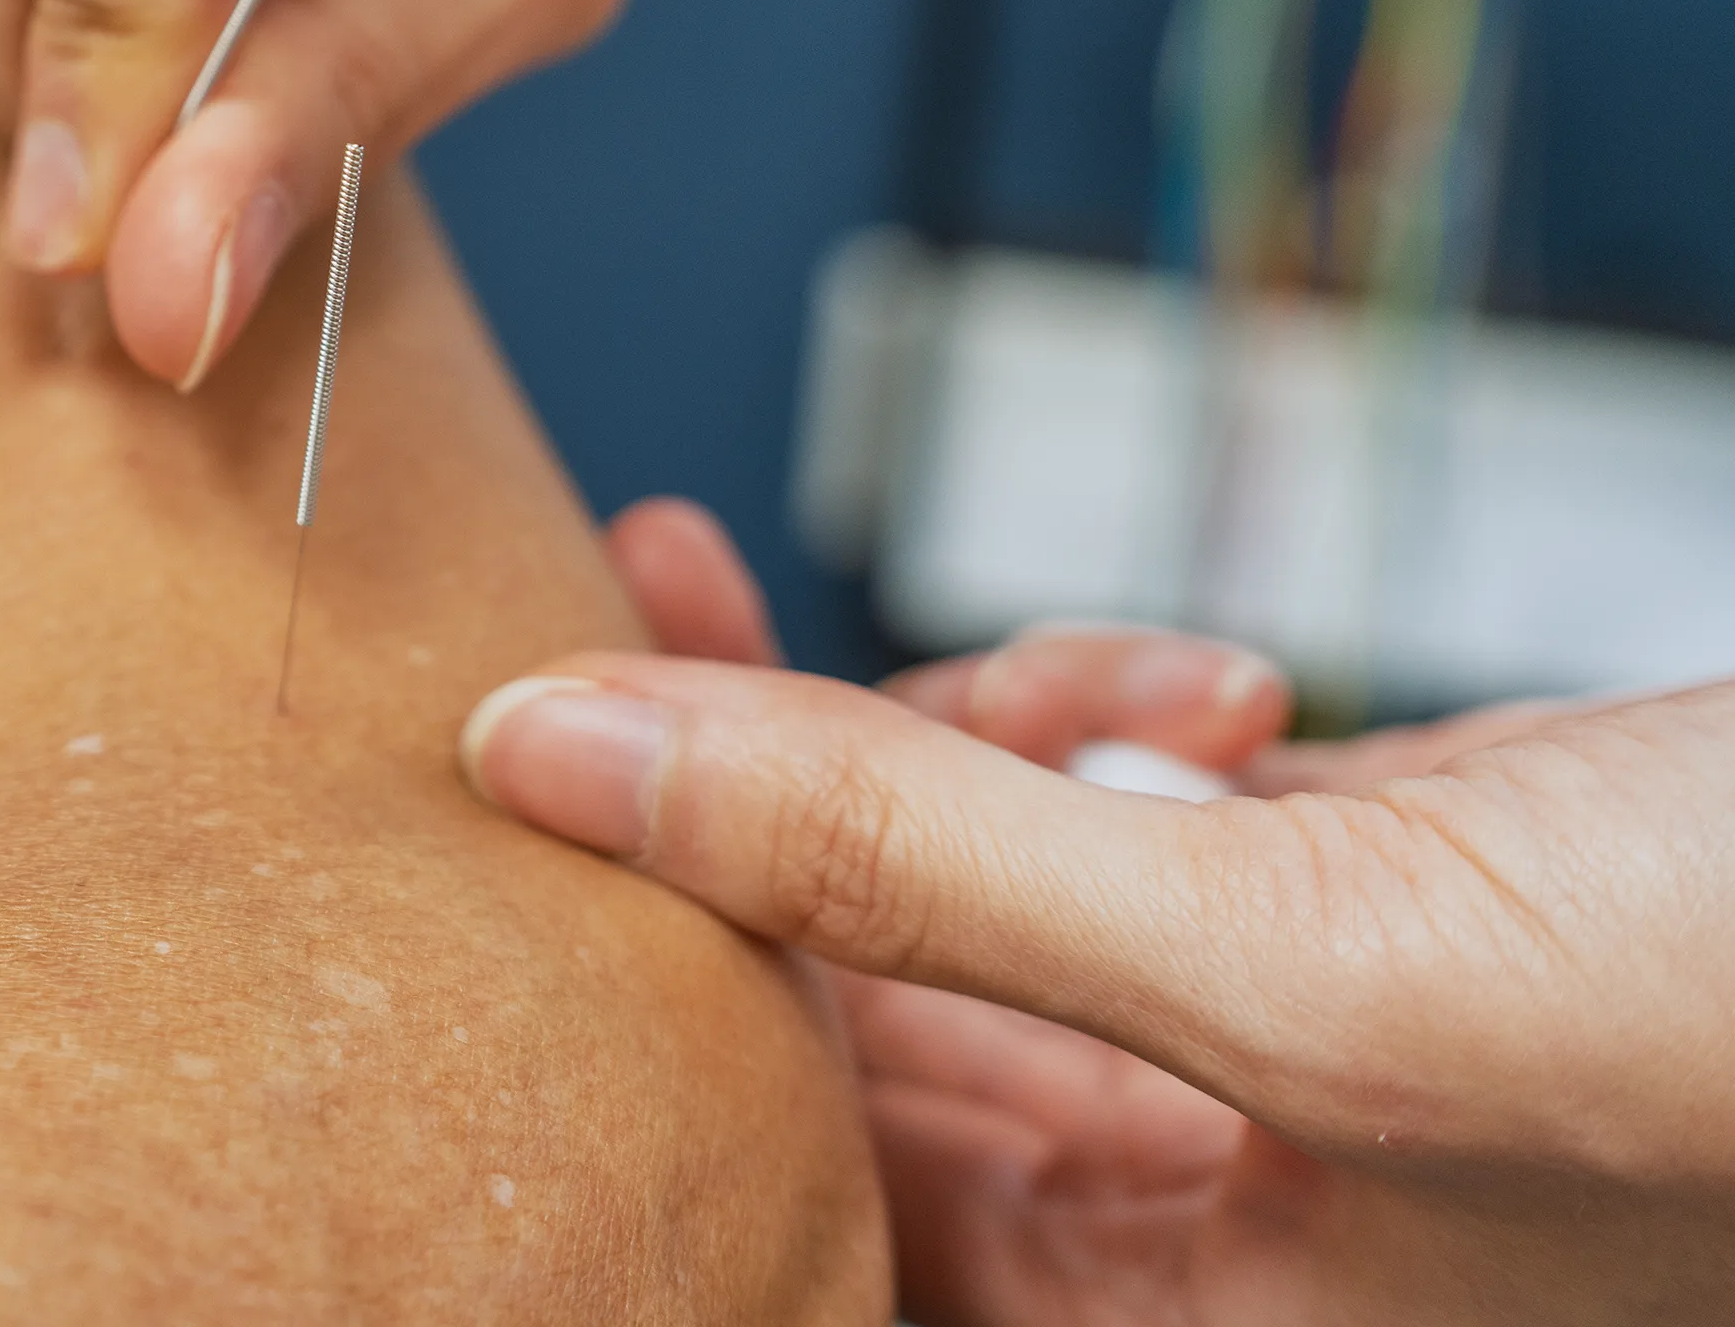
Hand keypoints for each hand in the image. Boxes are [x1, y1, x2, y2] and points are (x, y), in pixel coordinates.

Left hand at [495, 504, 1734, 1322]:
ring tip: (1030, 662)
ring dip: (935, 737)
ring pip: (953, 887)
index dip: (641, 985)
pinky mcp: (1317, 915)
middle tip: (629, 603)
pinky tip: (1215, 689)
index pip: (794, 1189)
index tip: (520, 756)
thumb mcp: (1300, 968)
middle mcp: (1187, 1237)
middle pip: (838, 1017)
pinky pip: (1101, 812)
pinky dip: (1107, 716)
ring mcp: (1247, 1066)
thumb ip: (908, 866)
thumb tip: (554, 754)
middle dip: (744, 810)